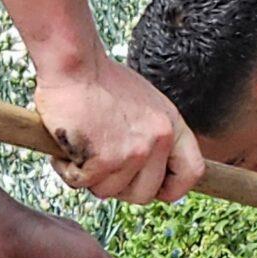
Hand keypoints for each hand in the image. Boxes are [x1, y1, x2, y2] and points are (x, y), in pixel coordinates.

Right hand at [34, 60, 204, 203]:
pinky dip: (67, 169)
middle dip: (118, 187)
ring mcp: (133, 151)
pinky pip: (82, 183)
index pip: (191, 172)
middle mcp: (159, 140)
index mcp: (173, 126)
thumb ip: (154, 135)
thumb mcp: (146, 105)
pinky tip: (65, 147)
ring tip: (81, 147)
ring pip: (109, 191)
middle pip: (144, 193)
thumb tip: (153, 169)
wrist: (74, 64)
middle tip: (100, 166)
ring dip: (89, 176)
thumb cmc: (100, 80)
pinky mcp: (104, 159)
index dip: (172, 188)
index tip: (154, 189)